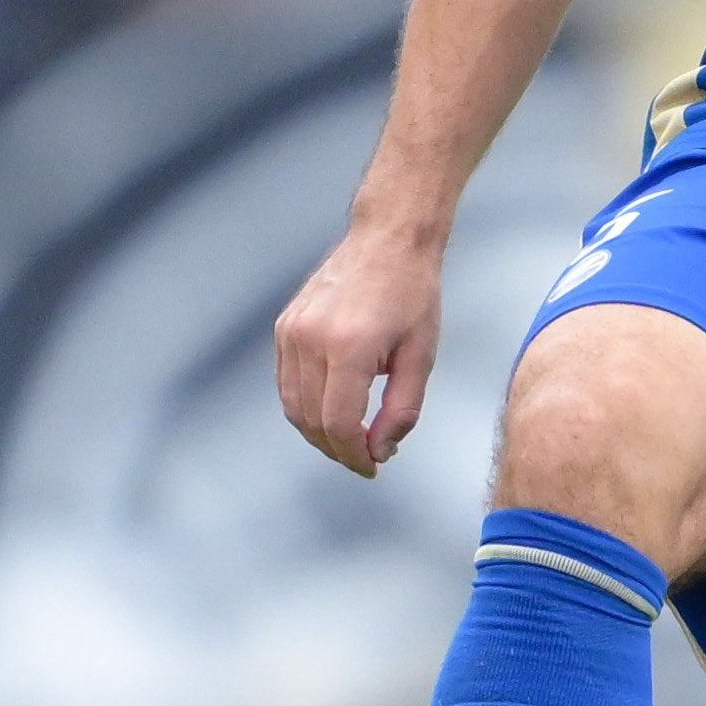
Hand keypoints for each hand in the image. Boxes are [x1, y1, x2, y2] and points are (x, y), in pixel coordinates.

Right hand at [272, 225, 445, 478]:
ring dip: (318, 432)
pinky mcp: (284, 326)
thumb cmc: (413, 294)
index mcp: (349, 347)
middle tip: (364, 458)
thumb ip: (402, 410)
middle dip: (337, 449)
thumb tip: (379, 451)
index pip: (339, 423)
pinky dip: (305, 405)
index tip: (372, 467)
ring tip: (350, 439)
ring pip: (293, 405)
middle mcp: (310, 339)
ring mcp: (291, 331)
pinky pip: (287, 382)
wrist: (388, 239)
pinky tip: (332, 409)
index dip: (354, 455)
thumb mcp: (421, 356)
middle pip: (311, 420)